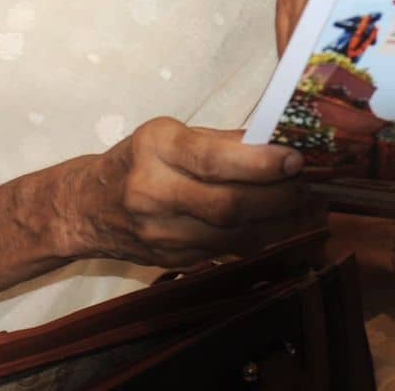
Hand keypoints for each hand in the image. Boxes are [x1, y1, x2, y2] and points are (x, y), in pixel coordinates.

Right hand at [67, 118, 315, 267]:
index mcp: (156, 149)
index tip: (295, 160)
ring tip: (305, 206)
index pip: (213, 160)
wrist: (85, 208)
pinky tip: (280, 225)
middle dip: (278, 198)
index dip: (259, 164)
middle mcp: (154, 192)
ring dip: (277, 222)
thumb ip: (223, 140)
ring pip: (232, 235)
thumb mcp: (171, 135)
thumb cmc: (137, 160)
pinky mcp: (171, 259)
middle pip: (227, 205)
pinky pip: (226, 251)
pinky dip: (259, 238)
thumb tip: (278, 140)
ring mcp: (161, 233)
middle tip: (309, 186)